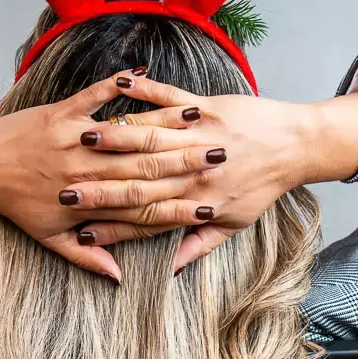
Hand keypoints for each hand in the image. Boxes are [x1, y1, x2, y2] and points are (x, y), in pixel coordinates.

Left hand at [0, 70, 229, 279]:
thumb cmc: (16, 204)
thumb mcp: (49, 238)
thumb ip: (87, 257)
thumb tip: (117, 277)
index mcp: (89, 204)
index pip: (143, 209)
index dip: (178, 208)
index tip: (210, 206)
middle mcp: (86, 172)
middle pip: (145, 169)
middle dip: (185, 163)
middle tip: (220, 157)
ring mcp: (74, 141)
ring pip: (126, 133)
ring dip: (163, 124)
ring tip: (197, 119)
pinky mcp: (61, 114)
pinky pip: (93, 96)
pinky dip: (116, 85)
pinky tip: (141, 74)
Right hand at [66, 78, 357, 271]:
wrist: (295, 146)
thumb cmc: (261, 186)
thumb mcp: (233, 224)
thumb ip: (198, 246)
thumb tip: (171, 272)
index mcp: (196, 201)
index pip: (144, 216)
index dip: (110, 224)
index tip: (79, 228)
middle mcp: (193, 170)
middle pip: (137, 179)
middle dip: (98, 185)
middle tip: (62, 189)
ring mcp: (197, 135)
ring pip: (147, 137)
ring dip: (112, 137)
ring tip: (80, 140)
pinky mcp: (204, 106)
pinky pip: (168, 96)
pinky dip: (143, 90)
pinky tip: (118, 86)